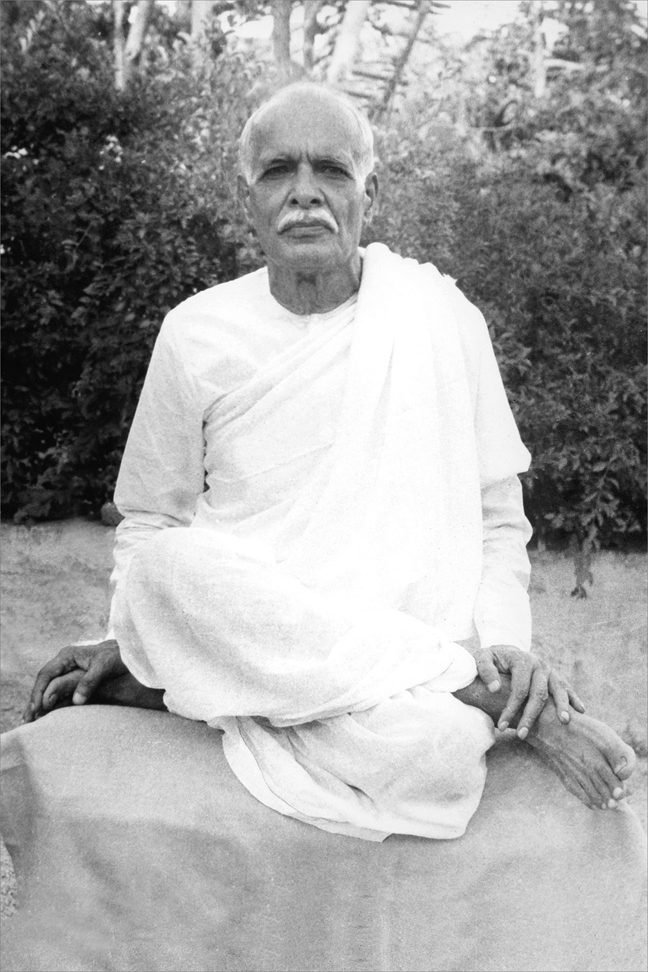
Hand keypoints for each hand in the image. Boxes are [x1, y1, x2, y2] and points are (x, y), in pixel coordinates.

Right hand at [22, 639, 126, 722]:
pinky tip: (45, 715)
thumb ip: (90, 681)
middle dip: (33, 701)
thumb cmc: (116, 657)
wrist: (127, 652)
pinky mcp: (73, 680)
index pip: (46, 675)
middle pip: (42, 683)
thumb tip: (76, 701)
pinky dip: (49, 704)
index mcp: (66, 656)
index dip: (38, 692)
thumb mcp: (104, 666)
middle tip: (26, 720)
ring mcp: (66, 671)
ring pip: (47, 688)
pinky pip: (56, 692)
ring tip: (31, 721)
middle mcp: (63, 663)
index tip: (35, 708)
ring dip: (38, 704)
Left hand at [467, 644, 584, 738]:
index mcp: (521, 659)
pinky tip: (581, 710)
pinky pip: (566, 687)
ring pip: (558, 689)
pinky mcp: (554, 676)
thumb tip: (495, 689)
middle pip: (539, 693)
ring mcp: (549, 670)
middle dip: (531, 715)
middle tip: (522, 734)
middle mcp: (538, 663)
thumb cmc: (491, 659)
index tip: (501, 726)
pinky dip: (574, 698)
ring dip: (562, 706)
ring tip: (563, 722)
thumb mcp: (482, 658)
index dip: (511, 708)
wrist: (504, 652)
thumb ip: (485, 670)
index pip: (519, 688)